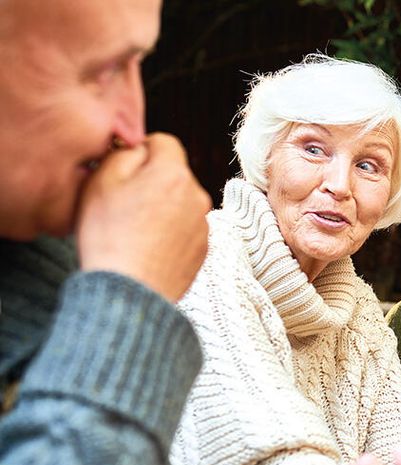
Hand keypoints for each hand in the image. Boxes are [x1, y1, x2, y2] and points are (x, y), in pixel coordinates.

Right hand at [76, 133, 210, 302]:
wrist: (130, 291)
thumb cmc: (109, 235)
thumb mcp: (102, 181)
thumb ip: (125, 153)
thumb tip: (139, 148)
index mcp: (174, 174)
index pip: (164, 143)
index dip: (141, 151)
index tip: (123, 171)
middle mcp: (197, 196)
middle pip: (173, 175)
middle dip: (151, 181)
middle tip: (123, 204)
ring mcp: (203, 225)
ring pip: (179, 203)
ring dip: (161, 208)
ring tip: (133, 231)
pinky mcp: (203, 250)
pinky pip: (184, 229)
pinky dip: (168, 233)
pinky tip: (147, 248)